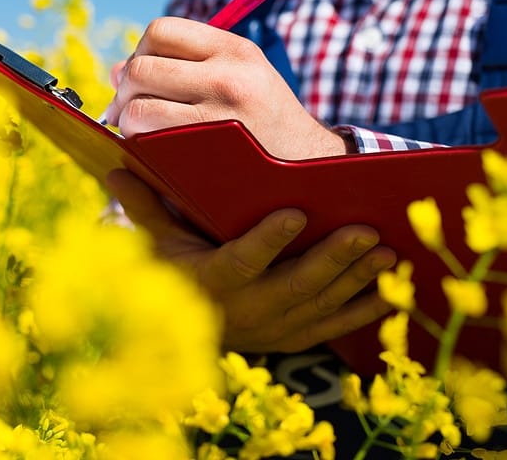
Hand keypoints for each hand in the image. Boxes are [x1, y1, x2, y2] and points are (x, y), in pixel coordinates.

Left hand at [105, 17, 347, 159]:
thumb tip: (115, 71)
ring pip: (137, 105)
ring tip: (141, 134)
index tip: (143, 80)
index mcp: (235, 49)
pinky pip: (148, 139)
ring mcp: (220, 113)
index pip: (160, 30)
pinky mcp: (209, 151)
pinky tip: (150, 151)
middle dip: (125, 92)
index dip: (140, 53)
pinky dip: (138, 145)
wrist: (311, 170)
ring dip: (128, 122)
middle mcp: (229, 74)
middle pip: (141, 68)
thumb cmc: (265, 125)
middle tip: (129, 112)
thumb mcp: (239, 80)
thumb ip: (181, 68)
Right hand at [106, 169, 395, 353]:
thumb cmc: (178, 275)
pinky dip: (366, 308)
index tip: (295, 212)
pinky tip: (392, 286)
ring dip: (357, 279)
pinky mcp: (298, 337)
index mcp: (214, 280)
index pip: (243, 259)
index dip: (269, 240)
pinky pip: (336, 325)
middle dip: (332, 260)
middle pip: (295, 284)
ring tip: (385, 250)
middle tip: (363, 231)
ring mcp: (277, 327)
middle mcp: (249, 309)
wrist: (193, 328)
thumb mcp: (159, 243)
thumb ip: (145, 207)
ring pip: (323, 303)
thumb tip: (114, 170)